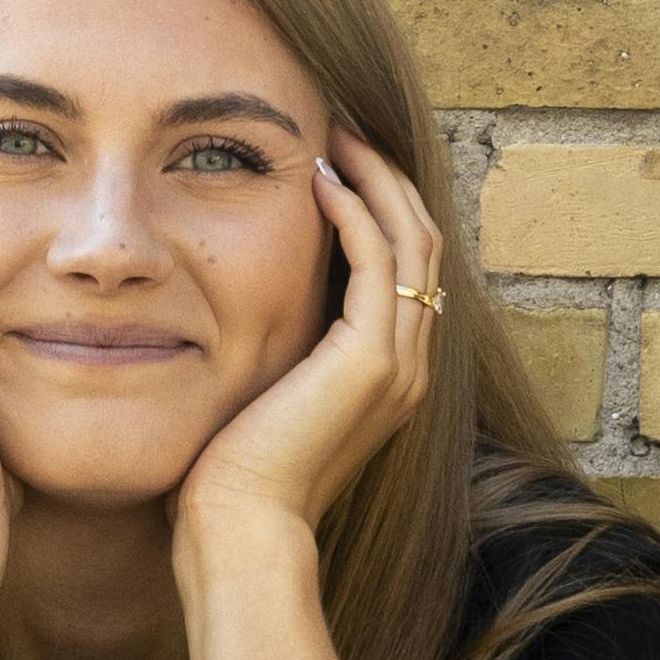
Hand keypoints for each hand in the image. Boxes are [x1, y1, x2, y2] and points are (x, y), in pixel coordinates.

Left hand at [176, 137, 438, 552]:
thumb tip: (241, 301)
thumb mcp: (267, 393)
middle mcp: (411, 365)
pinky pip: (380, 260)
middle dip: (387, 180)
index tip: (336, 162)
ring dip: (376, 180)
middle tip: (342, 131)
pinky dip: (355, 210)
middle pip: (425, 243)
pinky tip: (319, 179)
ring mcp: (400, 362)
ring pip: (414, 241)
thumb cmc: (234, 476)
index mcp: (391, 373)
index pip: (408, 269)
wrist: (243, 528)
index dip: (381, 206)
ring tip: (334, 138)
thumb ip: (280, 347)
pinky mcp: (373, 359)